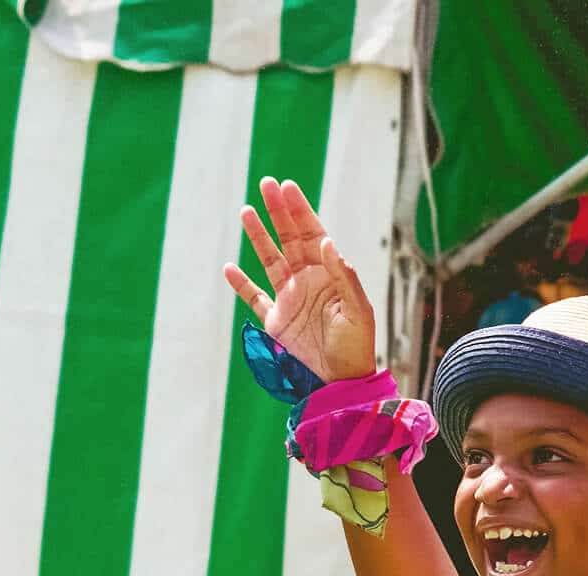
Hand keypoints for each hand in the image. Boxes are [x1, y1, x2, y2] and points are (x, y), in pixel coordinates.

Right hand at [223, 177, 375, 381]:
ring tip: (245, 211)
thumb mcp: (358, 310)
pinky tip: (229, 268)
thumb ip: (345, 276)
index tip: (288, 188)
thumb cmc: (358, 345)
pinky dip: (241, 284)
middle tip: (267, 184)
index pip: (312, 234)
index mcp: (329, 274)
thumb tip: (326, 243)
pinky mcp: (275, 321)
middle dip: (278, 212)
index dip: (300, 211)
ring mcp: (289, 299)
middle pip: (289, 239)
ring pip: (269, 260)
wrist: (342, 381)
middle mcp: (307, 280)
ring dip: (258, 237)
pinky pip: (254, 298)